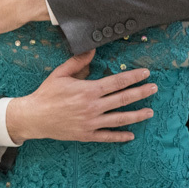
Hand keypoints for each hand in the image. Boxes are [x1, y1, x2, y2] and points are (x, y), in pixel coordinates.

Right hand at [5, 51, 156, 143]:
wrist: (34, 117)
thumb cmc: (46, 94)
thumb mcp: (60, 74)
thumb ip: (77, 62)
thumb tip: (92, 50)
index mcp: (88, 90)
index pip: (117, 82)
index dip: (133, 77)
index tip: (146, 73)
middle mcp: (93, 107)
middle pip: (123, 99)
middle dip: (141, 93)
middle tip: (154, 88)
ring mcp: (91, 122)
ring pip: (120, 119)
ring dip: (137, 115)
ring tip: (150, 112)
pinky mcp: (87, 135)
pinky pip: (107, 136)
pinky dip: (120, 136)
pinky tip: (131, 135)